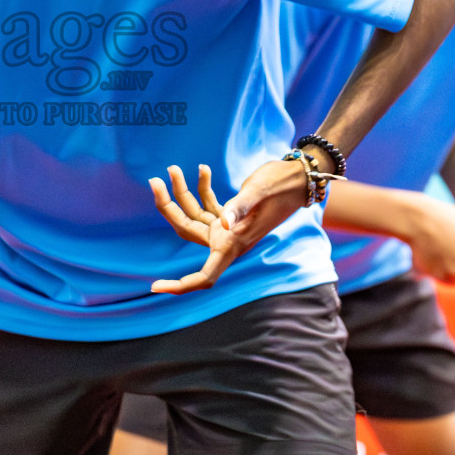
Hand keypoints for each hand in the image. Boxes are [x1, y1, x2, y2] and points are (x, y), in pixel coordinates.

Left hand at [148, 161, 308, 293]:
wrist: (300, 178)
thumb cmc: (282, 186)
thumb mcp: (259, 192)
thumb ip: (240, 208)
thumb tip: (223, 224)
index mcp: (234, 245)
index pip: (204, 277)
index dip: (180, 286)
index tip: (155, 286)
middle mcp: (228, 240)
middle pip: (186, 230)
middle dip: (167, 206)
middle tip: (154, 181)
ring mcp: (228, 227)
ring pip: (193, 215)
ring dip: (182, 191)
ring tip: (172, 168)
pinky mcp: (232, 214)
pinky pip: (207, 205)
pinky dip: (202, 188)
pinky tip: (201, 169)